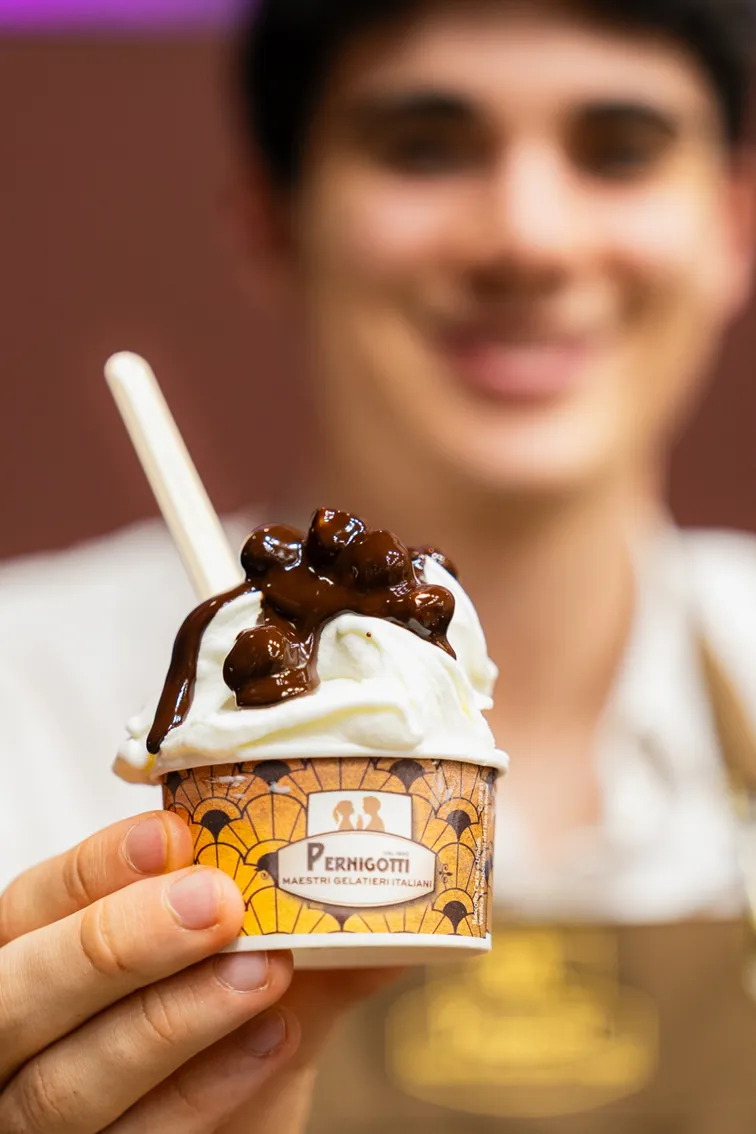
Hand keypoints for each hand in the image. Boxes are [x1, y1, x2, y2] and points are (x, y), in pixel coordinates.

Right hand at [0, 811, 392, 1132]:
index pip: (33, 904)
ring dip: (174, 1020)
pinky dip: (202, 1093)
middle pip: (22, 995)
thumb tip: (390, 887)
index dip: (96, 868)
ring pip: (68, 1084)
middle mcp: (16, 1041)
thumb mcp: (243, 980)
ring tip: (265, 970)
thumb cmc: (212, 1050)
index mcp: (32, 957)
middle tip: (216, 903)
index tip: (172, 834)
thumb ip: (291, 933)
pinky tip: (271, 1043)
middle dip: (119, 943)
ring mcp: (38, 1122)